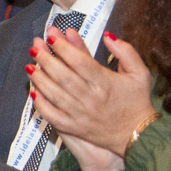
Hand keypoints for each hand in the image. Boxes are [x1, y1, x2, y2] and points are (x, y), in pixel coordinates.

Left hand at [30, 29, 157, 159]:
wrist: (137, 134)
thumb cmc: (137, 101)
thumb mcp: (140, 72)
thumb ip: (126, 51)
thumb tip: (108, 36)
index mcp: (105, 82)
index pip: (79, 61)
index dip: (63, 47)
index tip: (52, 36)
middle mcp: (90, 97)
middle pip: (62, 75)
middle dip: (46, 59)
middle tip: (35, 47)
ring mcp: (79, 113)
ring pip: (53, 94)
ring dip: (39, 79)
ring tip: (30, 65)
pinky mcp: (72, 127)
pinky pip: (51, 115)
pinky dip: (40, 104)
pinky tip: (33, 92)